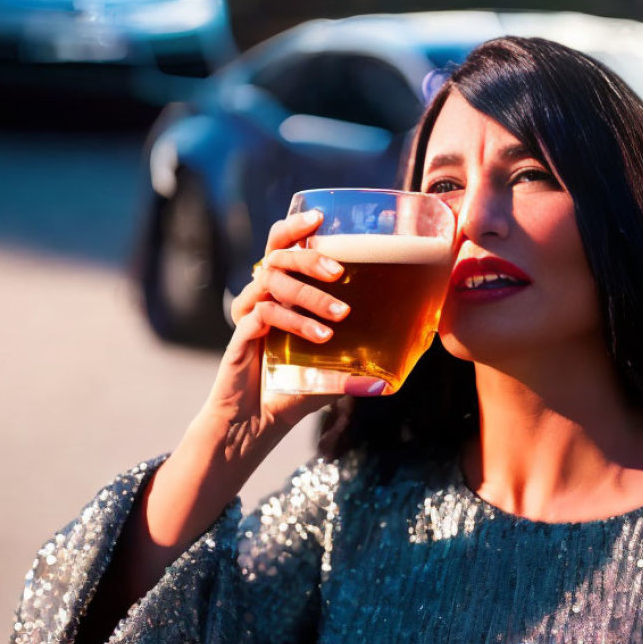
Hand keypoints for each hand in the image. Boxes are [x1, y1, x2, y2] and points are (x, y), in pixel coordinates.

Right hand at [201, 209, 350, 451]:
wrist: (254, 425)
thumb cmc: (291, 392)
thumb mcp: (332, 373)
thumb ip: (359, 364)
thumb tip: (401, 366)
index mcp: (279, 294)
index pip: (281, 246)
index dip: (296, 227)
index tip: (322, 218)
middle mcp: (261, 298)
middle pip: (276, 255)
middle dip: (308, 257)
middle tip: (338, 271)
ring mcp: (249, 315)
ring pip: (272, 282)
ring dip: (309, 296)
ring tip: (340, 316)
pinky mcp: (241, 336)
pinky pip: (263, 315)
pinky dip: (294, 321)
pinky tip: (319, 338)